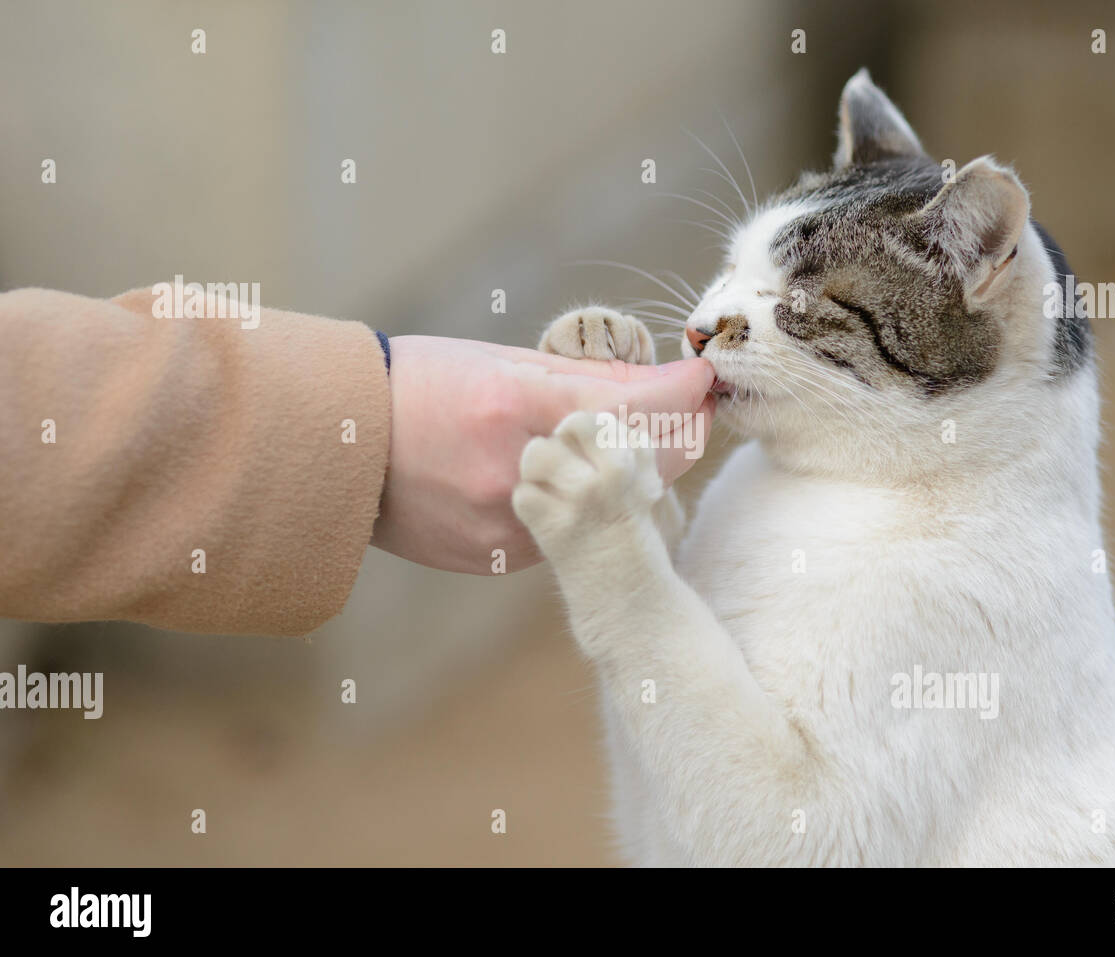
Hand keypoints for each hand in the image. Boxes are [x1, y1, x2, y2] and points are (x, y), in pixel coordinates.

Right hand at [369, 335, 714, 573]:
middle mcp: (515, 473)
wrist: (333, 449)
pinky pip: (560, 532)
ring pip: (599, 509)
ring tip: (616, 449)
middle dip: (669, 443)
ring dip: (620, 481)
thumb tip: (666, 382)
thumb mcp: (501, 362)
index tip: (704, 384)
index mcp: (515, 407)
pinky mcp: (494, 558)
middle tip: (687, 418)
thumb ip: (588, 378)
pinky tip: (556, 483)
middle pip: (632, 470)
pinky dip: (572, 508)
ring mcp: (505, 525)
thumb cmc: (418, 385)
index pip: (635, 412)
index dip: (684, 400)